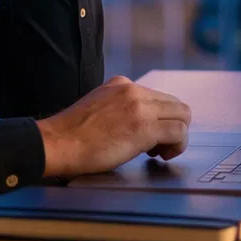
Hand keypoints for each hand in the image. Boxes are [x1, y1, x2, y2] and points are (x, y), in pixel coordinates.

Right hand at [36, 76, 192, 177]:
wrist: (57, 144)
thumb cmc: (71, 135)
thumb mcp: (97, 107)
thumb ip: (119, 108)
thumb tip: (136, 123)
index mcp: (122, 84)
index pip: (158, 97)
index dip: (160, 119)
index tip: (150, 136)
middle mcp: (133, 90)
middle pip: (175, 104)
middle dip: (172, 126)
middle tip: (157, 146)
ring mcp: (140, 107)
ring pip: (183, 115)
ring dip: (177, 136)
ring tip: (160, 152)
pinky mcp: (144, 127)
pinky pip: (179, 132)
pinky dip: (178, 145)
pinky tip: (162, 155)